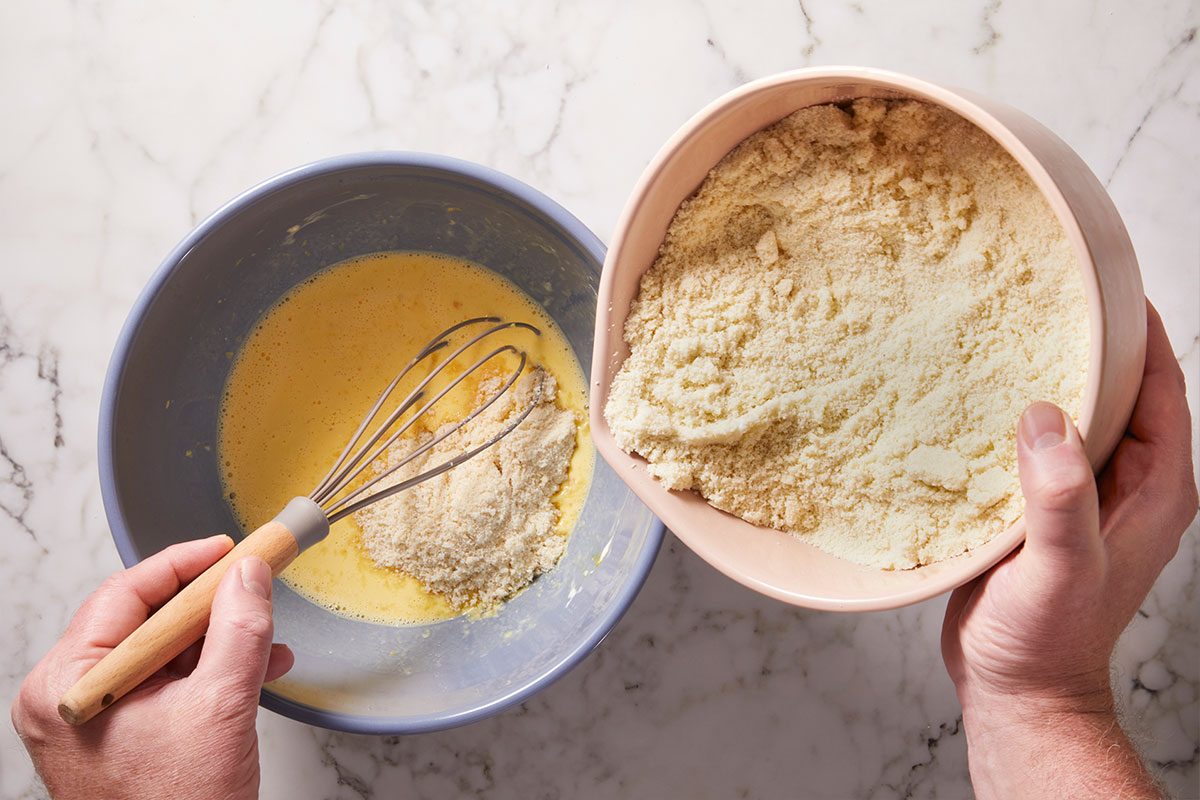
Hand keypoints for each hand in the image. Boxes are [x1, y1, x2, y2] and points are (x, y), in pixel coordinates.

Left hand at [11, 538, 294, 799]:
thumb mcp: (220, 707)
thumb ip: (238, 630)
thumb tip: (248, 575)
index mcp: (68, 686)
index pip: (125, 595)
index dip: (183, 565)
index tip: (227, 549)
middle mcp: (71, 700)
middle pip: (144, 622)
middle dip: (208, 606)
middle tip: (250, 582)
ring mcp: (94, 723)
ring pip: (161, 654)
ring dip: (217, 640)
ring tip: (266, 636)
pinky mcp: (120, 741)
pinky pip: (165, 687)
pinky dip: (210, 674)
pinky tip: (256, 668)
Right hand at [942, 302, 1197, 798]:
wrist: (1018, 689)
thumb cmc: (1048, 640)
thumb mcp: (1061, 568)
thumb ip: (1061, 499)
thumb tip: (1044, 417)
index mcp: (1154, 489)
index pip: (1162, 391)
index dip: (1142, 334)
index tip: (1107, 284)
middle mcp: (1126, 485)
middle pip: (1120, 393)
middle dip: (1090, 344)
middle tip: (1042, 297)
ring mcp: (1083, 496)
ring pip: (1075, 416)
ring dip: (1047, 378)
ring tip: (1003, 335)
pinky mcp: (1042, 508)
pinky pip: (1036, 445)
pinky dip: (1012, 417)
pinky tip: (974, 398)